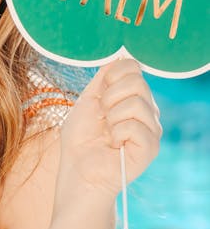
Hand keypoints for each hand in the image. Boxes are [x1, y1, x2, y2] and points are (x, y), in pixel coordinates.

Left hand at [58, 58, 161, 198]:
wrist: (78, 171)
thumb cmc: (79, 140)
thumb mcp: (87, 101)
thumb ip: (104, 79)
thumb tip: (121, 57)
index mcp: (132, 97)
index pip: (133, 67)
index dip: (112, 76)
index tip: (99, 95)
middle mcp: (147, 111)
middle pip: (137, 81)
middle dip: (109, 97)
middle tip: (102, 117)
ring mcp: (151, 129)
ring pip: (136, 102)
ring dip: (112, 117)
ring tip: (107, 133)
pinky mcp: (151, 147)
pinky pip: (134, 125)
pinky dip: (116, 133)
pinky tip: (114, 145)